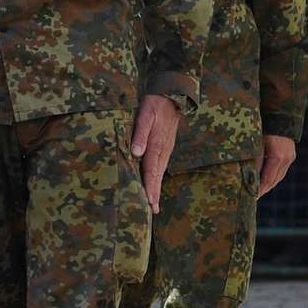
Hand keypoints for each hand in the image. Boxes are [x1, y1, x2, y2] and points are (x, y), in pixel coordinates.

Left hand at [129, 94, 179, 211]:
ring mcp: (165, 150)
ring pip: (159, 173)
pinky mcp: (165, 147)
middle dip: (154, 193)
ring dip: (156, 188)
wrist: (171, 97)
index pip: (151, 171)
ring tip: (153, 203)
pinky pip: (160, 166)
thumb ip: (140, 135)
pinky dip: (156, 178)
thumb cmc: (155, 105)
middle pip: (157, 176)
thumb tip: (136, 153)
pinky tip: (154, 183)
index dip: (149, 187)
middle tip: (152, 211)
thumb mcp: (145, 116)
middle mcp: (163, 151)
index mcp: (157, 146)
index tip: (149, 202)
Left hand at [255, 135, 296, 197]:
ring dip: (269, 185)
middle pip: (274, 181)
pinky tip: (266, 180)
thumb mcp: (257, 144)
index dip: (259, 189)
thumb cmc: (264, 129)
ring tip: (259, 191)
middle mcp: (286, 159)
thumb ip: (255, 161)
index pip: (267, 179)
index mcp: (277, 157)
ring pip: (279, 177)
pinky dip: (273, 177)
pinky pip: (281, 171)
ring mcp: (290, 158)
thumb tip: (250, 178)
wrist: (280, 117)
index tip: (251, 197)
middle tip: (253, 198)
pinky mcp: (291, 156)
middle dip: (263, 190)